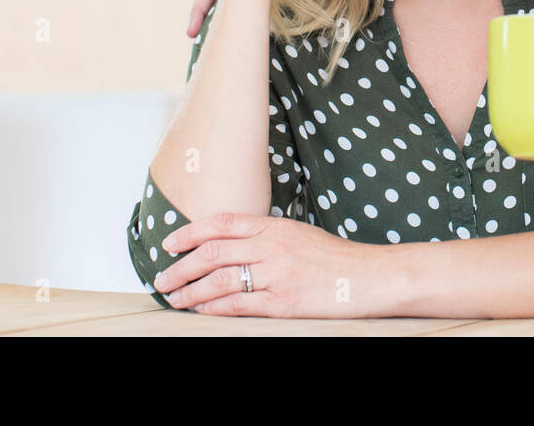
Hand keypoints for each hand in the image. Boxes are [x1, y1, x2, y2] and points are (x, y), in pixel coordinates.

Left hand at [152, 211, 390, 317]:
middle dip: (180, 267)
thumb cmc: (336, 258)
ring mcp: (277, 275)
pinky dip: (213, 308)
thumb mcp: (300, 235)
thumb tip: (230, 246)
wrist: (370, 276)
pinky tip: (200, 311)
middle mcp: (273, 247)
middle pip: (212, 253)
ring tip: (174, 298)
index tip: (169, 243)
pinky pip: (237, 305)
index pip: (222, 223)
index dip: (190, 232)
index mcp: (275, 227)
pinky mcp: (283, 303)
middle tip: (162, 278)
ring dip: (189, 291)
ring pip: (218, 280)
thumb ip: (267, 237)